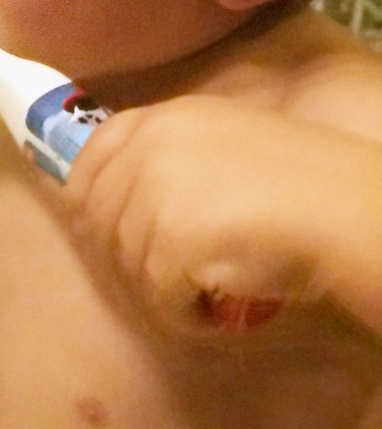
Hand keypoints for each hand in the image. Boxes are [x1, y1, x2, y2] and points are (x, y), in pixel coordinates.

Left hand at [64, 95, 347, 332]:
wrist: (341, 208)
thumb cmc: (300, 179)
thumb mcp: (226, 139)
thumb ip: (172, 153)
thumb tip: (125, 194)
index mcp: (165, 117)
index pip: (93, 152)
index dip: (87, 192)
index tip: (98, 223)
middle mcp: (148, 148)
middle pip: (98, 212)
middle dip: (126, 250)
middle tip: (167, 272)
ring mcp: (153, 193)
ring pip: (126, 259)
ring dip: (160, 285)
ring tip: (203, 288)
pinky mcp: (166, 242)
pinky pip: (155, 294)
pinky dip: (182, 311)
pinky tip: (213, 307)